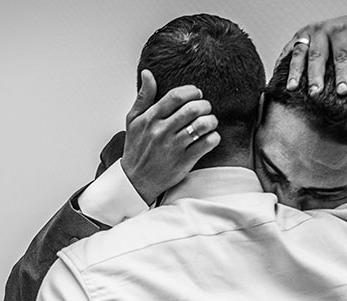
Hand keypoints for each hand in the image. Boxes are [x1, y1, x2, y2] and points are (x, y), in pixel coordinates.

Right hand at [121, 70, 219, 203]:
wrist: (135, 181)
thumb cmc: (136, 149)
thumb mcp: (133, 121)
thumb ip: (143, 97)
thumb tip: (148, 73)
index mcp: (150, 119)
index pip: (176, 96)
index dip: (191, 91)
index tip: (196, 94)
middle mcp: (161, 132)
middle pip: (192, 108)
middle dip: (204, 105)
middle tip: (205, 108)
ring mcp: (173, 147)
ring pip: (202, 125)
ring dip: (211, 120)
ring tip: (209, 122)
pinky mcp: (184, 161)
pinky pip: (207, 143)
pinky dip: (214, 137)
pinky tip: (210, 137)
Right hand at [278, 16, 346, 95]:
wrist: (342, 23)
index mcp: (346, 29)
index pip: (344, 54)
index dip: (343, 73)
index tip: (342, 91)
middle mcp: (325, 29)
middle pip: (319, 55)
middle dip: (317, 75)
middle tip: (317, 94)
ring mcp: (308, 32)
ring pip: (301, 54)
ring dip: (296, 73)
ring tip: (294, 89)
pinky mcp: (296, 38)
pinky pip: (288, 52)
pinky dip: (283, 66)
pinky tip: (282, 81)